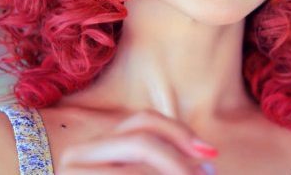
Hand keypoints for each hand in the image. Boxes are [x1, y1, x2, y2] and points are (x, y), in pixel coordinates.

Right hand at [57, 109, 216, 174]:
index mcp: (100, 144)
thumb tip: (208, 164)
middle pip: (139, 142)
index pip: (143, 121)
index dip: (179, 132)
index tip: (211, 154)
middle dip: (178, 162)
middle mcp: (79, 155)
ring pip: (135, 167)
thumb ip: (173, 166)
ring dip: (171, 174)